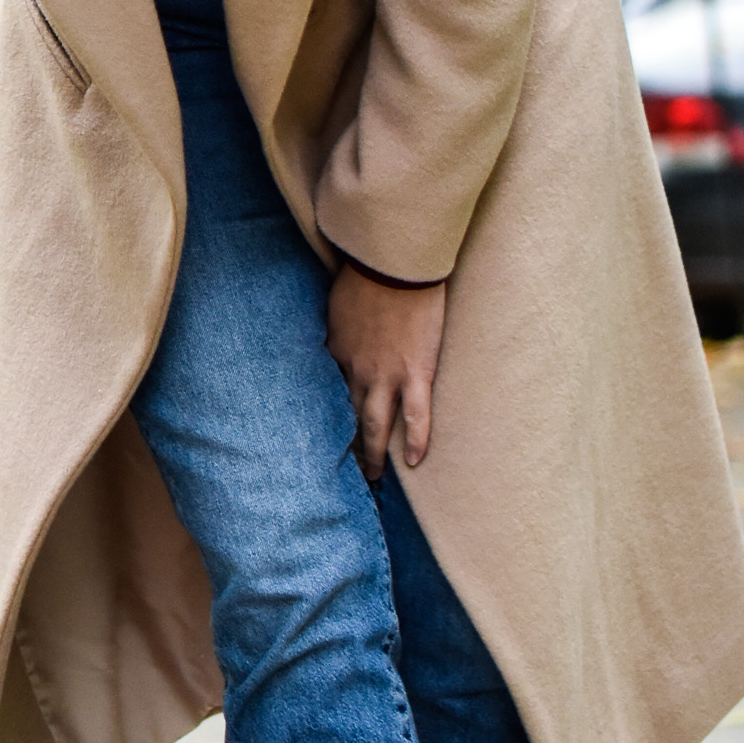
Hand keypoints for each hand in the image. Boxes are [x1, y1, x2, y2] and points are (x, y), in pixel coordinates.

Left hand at [325, 268, 447, 483]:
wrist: (393, 266)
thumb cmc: (365, 275)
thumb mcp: (337, 302)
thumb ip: (336, 324)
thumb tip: (334, 333)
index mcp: (337, 351)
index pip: (330, 390)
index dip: (330, 412)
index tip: (327, 430)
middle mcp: (357, 370)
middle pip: (349, 414)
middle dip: (346, 444)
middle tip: (344, 470)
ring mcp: (387, 375)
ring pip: (376, 424)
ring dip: (373, 453)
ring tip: (374, 476)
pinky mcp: (416, 373)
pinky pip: (416, 415)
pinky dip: (416, 440)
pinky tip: (414, 462)